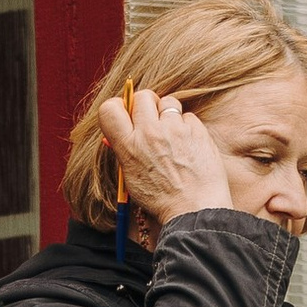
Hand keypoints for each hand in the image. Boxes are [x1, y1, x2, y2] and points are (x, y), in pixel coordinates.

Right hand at [97, 85, 231, 227]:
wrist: (195, 210)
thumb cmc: (163, 199)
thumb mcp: (132, 178)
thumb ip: (125, 151)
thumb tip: (120, 131)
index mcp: (128, 146)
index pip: (110, 108)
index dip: (118, 107)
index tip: (127, 113)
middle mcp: (149, 133)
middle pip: (142, 96)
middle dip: (146, 105)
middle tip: (152, 120)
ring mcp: (175, 130)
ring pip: (168, 101)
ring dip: (168, 113)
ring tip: (173, 134)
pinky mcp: (196, 130)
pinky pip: (188, 116)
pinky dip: (187, 126)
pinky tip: (188, 144)